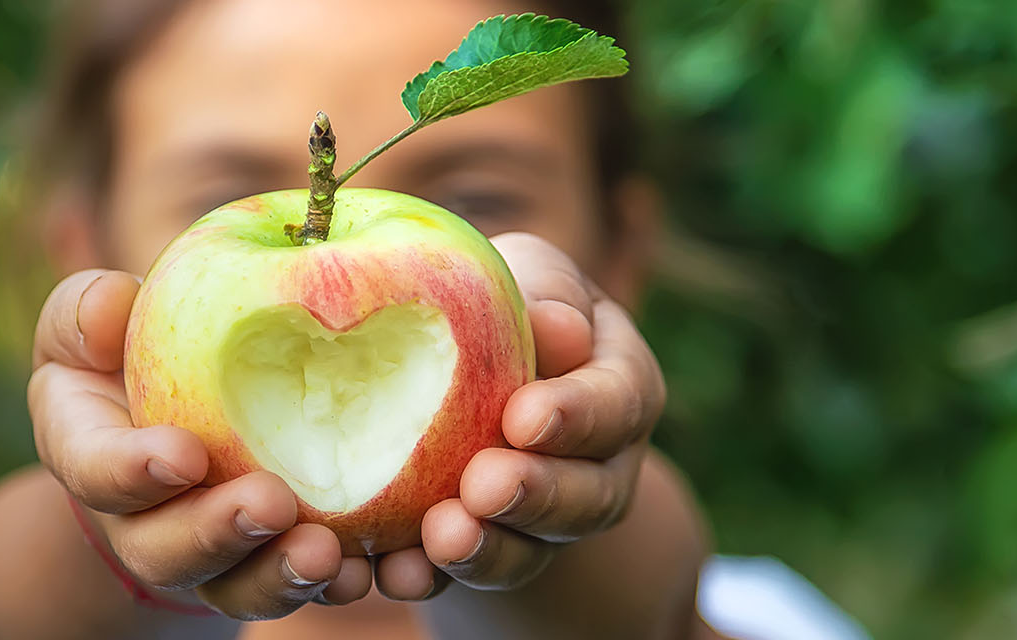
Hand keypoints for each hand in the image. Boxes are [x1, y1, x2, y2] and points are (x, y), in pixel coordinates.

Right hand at [28, 270, 373, 620]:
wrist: (175, 412)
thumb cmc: (124, 354)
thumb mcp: (92, 319)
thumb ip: (87, 311)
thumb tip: (113, 303)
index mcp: (91, 456)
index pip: (95, 472)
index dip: (133, 471)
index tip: (185, 454)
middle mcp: (142, 523)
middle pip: (165, 552)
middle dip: (218, 534)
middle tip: (272, 504)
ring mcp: (209, 554)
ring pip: (235, 587)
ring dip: (279, 576)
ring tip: (328, 553)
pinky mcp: (268, 562)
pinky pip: (298, 585)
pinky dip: (338, 583)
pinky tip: (369, 569)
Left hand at [366, 232, 667, 598]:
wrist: (453, 359)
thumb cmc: (499, 298)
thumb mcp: (524, 274)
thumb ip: (543, 294)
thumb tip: (558, 329)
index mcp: (620, 384)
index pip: (617, 403)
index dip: (576, 415)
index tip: (524, 418)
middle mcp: (601, 464)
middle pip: (588, 496)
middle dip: (537, 494)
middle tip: (484, 487)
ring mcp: (548, 519)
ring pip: (534, 549)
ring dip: (490, 548)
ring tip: (443, 537)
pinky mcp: (490, 550)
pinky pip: (468, 574)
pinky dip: (432, 576)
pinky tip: (396, 571)